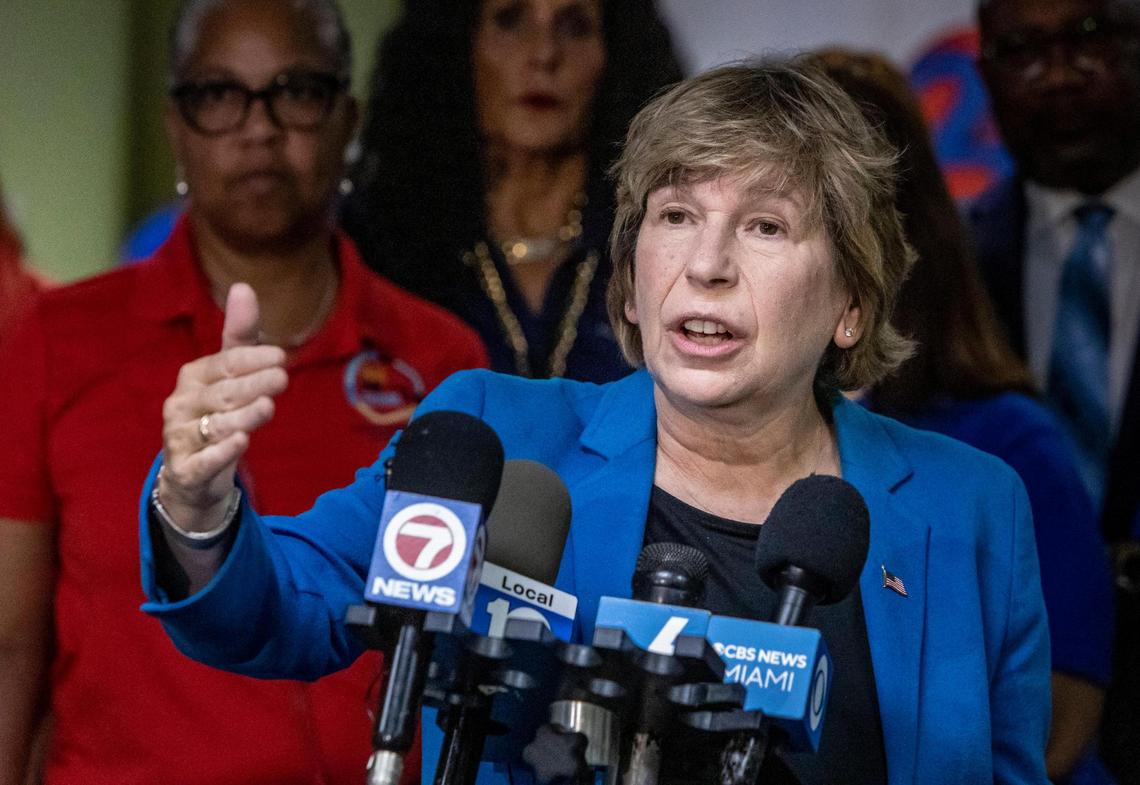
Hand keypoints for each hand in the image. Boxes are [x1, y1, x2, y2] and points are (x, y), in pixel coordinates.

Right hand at [158, 283, 287, 531]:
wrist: (192, 473)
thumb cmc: (217, 413)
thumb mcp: (229, 375)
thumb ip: (239, 337)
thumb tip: (243, 286)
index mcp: (194, 376)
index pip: (225, 363)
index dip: (252, 359)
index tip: (281, 356)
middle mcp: (183, 404)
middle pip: (222, 393)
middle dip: (251, 385)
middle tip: (282, 378)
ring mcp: (180, 438)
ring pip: (214, 426)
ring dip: (241, 417)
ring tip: (267, 408)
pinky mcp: (186, 470)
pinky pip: (202, 461)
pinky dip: (221, 453)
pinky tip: (241, 444)